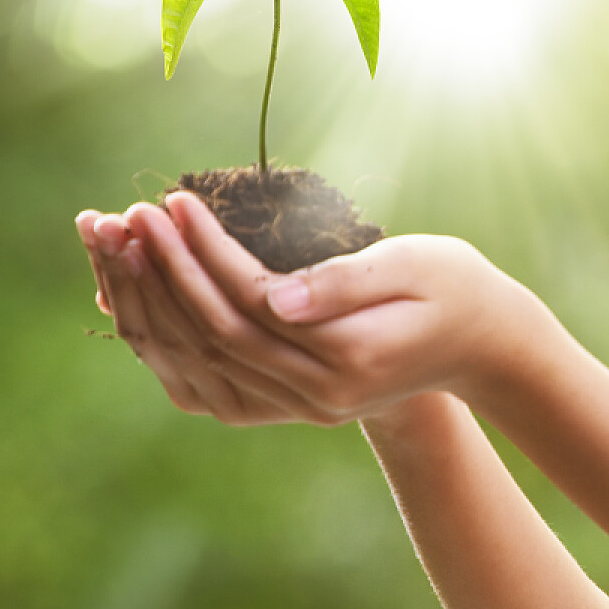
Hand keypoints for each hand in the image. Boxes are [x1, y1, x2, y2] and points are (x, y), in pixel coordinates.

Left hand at [75, 193, 536, 425]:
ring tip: (124, 247)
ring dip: (156, 307)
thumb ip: (347, 281)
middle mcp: (320, 392)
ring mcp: (306, 406)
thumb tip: (278, 297)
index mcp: (349, 354)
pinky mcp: (295, 404)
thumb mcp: (417, 265)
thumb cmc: (456, 287)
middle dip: (164, 274)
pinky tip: (146, 299)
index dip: (203, 251)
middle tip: (128, 218)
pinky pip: (214, 381)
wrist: (484, 345)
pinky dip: (172, 342)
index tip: (171, 202)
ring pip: (206, 362)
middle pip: (216, 335)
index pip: (250, 301)